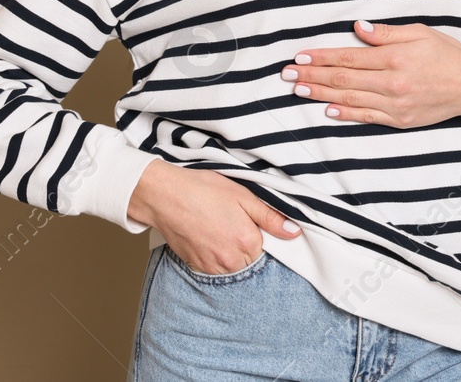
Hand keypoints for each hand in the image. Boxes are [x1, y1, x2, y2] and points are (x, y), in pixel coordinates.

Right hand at [127, 160, 301, 273]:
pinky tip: (207, 237)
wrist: (165, 196)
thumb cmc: (203, 190)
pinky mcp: (197, 267)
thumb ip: (270, 217)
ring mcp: (213, 267)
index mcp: (247, 241)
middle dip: (246, 245)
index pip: (267, 247)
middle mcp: (232, 260)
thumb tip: (294, 232)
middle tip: (230, 222)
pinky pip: (215, 269)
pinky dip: (215, 257)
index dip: (258, 232)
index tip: (246, 219)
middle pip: (250, 260)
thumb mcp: (243, 196)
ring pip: (233, 267)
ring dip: (231, 254)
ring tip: (218, 229)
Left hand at [281, 20, 460, 127]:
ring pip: (350, 99)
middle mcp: (393, 83)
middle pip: (344, 80)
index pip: (349, 58)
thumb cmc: (448, 55)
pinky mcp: (401, 120)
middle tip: (287, 74)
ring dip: (321, 95)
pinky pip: (367, 117)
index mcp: (396, 57)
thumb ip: (388, 33)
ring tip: (298, 90)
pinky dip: (346, 114)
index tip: (300, 57)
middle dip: (312, 76)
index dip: (322, 58)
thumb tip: (359, 29)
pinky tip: (327, 110)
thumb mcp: (420, 33)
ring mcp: (396, 104)